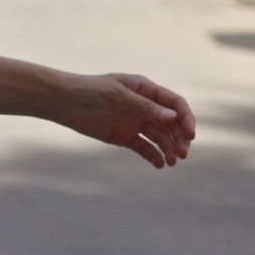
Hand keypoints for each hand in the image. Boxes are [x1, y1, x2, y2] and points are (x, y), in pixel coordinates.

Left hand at [48, 72, 195, 168]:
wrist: (63, 102)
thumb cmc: (89, 91)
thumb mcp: (117, 96)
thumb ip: (144, 106)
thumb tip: (173, 116)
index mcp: (145, 89)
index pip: (174, 103)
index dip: (185, 118)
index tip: (190, 135)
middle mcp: (144, 106)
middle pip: (171, 123)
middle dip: (179, 138)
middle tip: (181, 154)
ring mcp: (135, 122)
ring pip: (160, 137)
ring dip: (169, 149)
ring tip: (171, 161)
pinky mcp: (125, 137)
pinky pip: (145, 148)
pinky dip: (154, 156)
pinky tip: (159, 164)